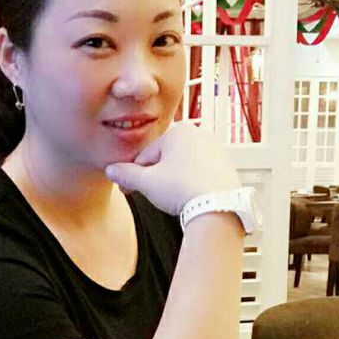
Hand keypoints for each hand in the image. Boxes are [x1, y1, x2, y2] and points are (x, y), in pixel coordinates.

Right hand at [105, 122, 240, 215]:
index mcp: (178, 131)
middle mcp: (199, 135)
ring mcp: (216, 150)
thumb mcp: (147, 182)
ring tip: (172, 199)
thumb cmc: (183, 189)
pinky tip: (189, 198)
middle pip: (165, 158)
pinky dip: (192, 183)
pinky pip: (201, 173)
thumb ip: (127, 174)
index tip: (128, 189)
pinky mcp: (226, 166)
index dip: (135, 174)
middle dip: (155, 176)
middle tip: (152, 195)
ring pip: (183, 166)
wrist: (218, 207)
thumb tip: (111, 170)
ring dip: (173, 180)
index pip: (146, 154)